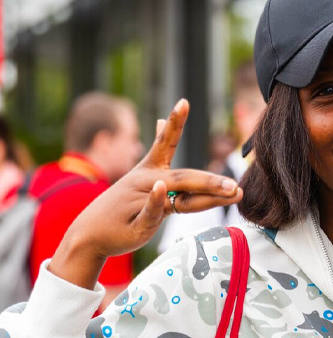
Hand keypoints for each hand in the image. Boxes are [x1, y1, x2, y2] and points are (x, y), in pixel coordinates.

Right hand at [49, 99, 242, 288]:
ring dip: (205, 189)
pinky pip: (150, 210)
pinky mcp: (138, 221)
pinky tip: (161, 186)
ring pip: (178, 194)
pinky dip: (155, 200)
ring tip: (228, 187)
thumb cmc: (124, 208)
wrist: (92, 235)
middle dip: (212, 180)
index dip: (175, 122)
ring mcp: (141, 200)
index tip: (184, 101)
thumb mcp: (143, 177)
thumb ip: (160, 153)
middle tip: (236, 184)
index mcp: (151, 170)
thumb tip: (163, 120)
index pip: (166, 143)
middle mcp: (147, 180)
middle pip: (185, 176)